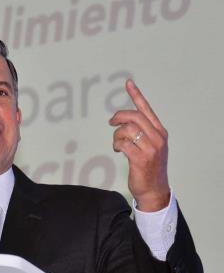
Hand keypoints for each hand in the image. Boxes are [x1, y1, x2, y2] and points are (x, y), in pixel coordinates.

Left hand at [110, 80, 169, 211]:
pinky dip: (117, 145)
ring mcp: (151, 148)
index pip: (146, 109)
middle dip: (119, 116)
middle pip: (134, 116)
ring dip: (117, 135)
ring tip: (118, 143)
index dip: (136, 95)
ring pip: (127, 130)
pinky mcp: (141, 158)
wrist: (154, 190)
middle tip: (112, 122)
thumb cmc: (149, 167)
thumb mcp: (150, 146)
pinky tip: (119, 150)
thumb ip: (141, 132)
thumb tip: (124, 121)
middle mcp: (158, 138)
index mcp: (160, 132)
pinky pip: (122, 144)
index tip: (128, 83)